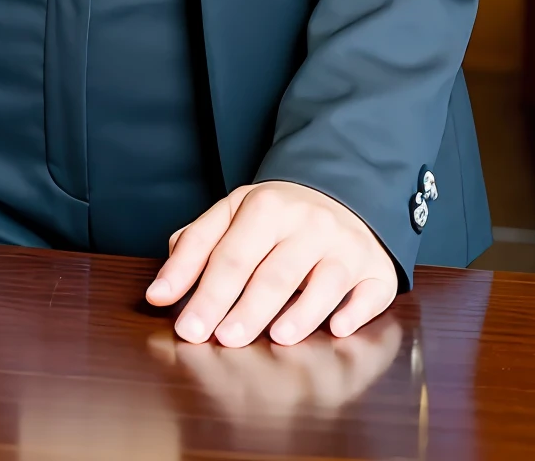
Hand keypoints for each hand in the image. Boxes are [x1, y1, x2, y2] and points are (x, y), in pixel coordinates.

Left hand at [145, 181, 397, 345]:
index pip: (230, 255)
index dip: (206, 292)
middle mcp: (307, 223)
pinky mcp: (376, 268)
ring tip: (276, 337)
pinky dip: (356, 310)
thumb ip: (194, 249)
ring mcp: (345, 245)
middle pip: (274, 271)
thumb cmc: (274, 218)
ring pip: (324, 280)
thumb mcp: (230, 217)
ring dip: (301, 311)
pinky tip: (338, 328)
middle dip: (246, 307)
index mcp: (264, 206)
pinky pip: (370, 291)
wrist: (339, 194)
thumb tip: (159, 293)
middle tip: (222, 339)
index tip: (186, 328)